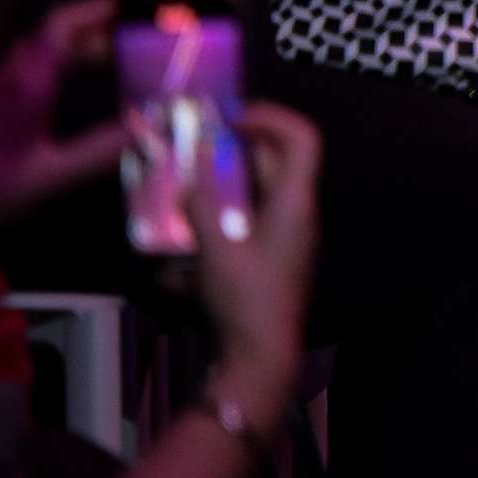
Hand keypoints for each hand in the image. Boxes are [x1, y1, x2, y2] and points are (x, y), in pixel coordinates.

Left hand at [0, 0, 124, 236]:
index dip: (91, 10)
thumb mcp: (50, 175)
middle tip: (133, 38)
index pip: (59, 27)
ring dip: (76, 48)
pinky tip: (79, 88)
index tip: (125, 6)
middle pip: (53, 35)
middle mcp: (12, 76)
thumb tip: (149, 126)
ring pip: (41, 51)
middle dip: (94, 30)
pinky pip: (32, 69)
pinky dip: (61, 66)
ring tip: (114, 61)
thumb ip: (100, 150)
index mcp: (27, 83)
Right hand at [192, 102, 324, 425]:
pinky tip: (176, 251)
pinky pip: (242, 229)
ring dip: (216, 191)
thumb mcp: (216, 248)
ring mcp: (283, 240)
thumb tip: (194, 158)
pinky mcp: (266, 262)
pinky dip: (213, 228)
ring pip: (252, 196)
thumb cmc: (245, 300)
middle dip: (229, 154)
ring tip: (175, 194)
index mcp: (295, 203)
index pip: (302, 138)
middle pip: (271, 165)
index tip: (229, 117)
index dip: (270, 117)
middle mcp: (295, 215)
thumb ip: (203, 201)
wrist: (259, 360)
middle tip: (187, 152)